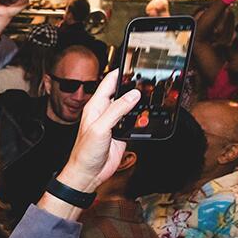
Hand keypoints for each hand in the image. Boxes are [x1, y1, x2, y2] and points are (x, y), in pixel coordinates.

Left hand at [57, 70, 139, 192]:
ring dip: (139, 102)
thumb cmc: (85, 152)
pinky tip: (148, 114)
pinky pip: (133, 121)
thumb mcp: (100, 127)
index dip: (120, 72)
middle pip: (121, 93)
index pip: (109, 83)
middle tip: (148, 78)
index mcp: (95, 106)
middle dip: (133, 85)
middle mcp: (104, 112)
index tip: (132, 64)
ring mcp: (113, 122)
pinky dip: (141, 117)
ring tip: (152, 94)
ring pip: (129, 106)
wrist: (88, 173)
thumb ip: (116, 110)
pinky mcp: (121, 133)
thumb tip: (132, 95)